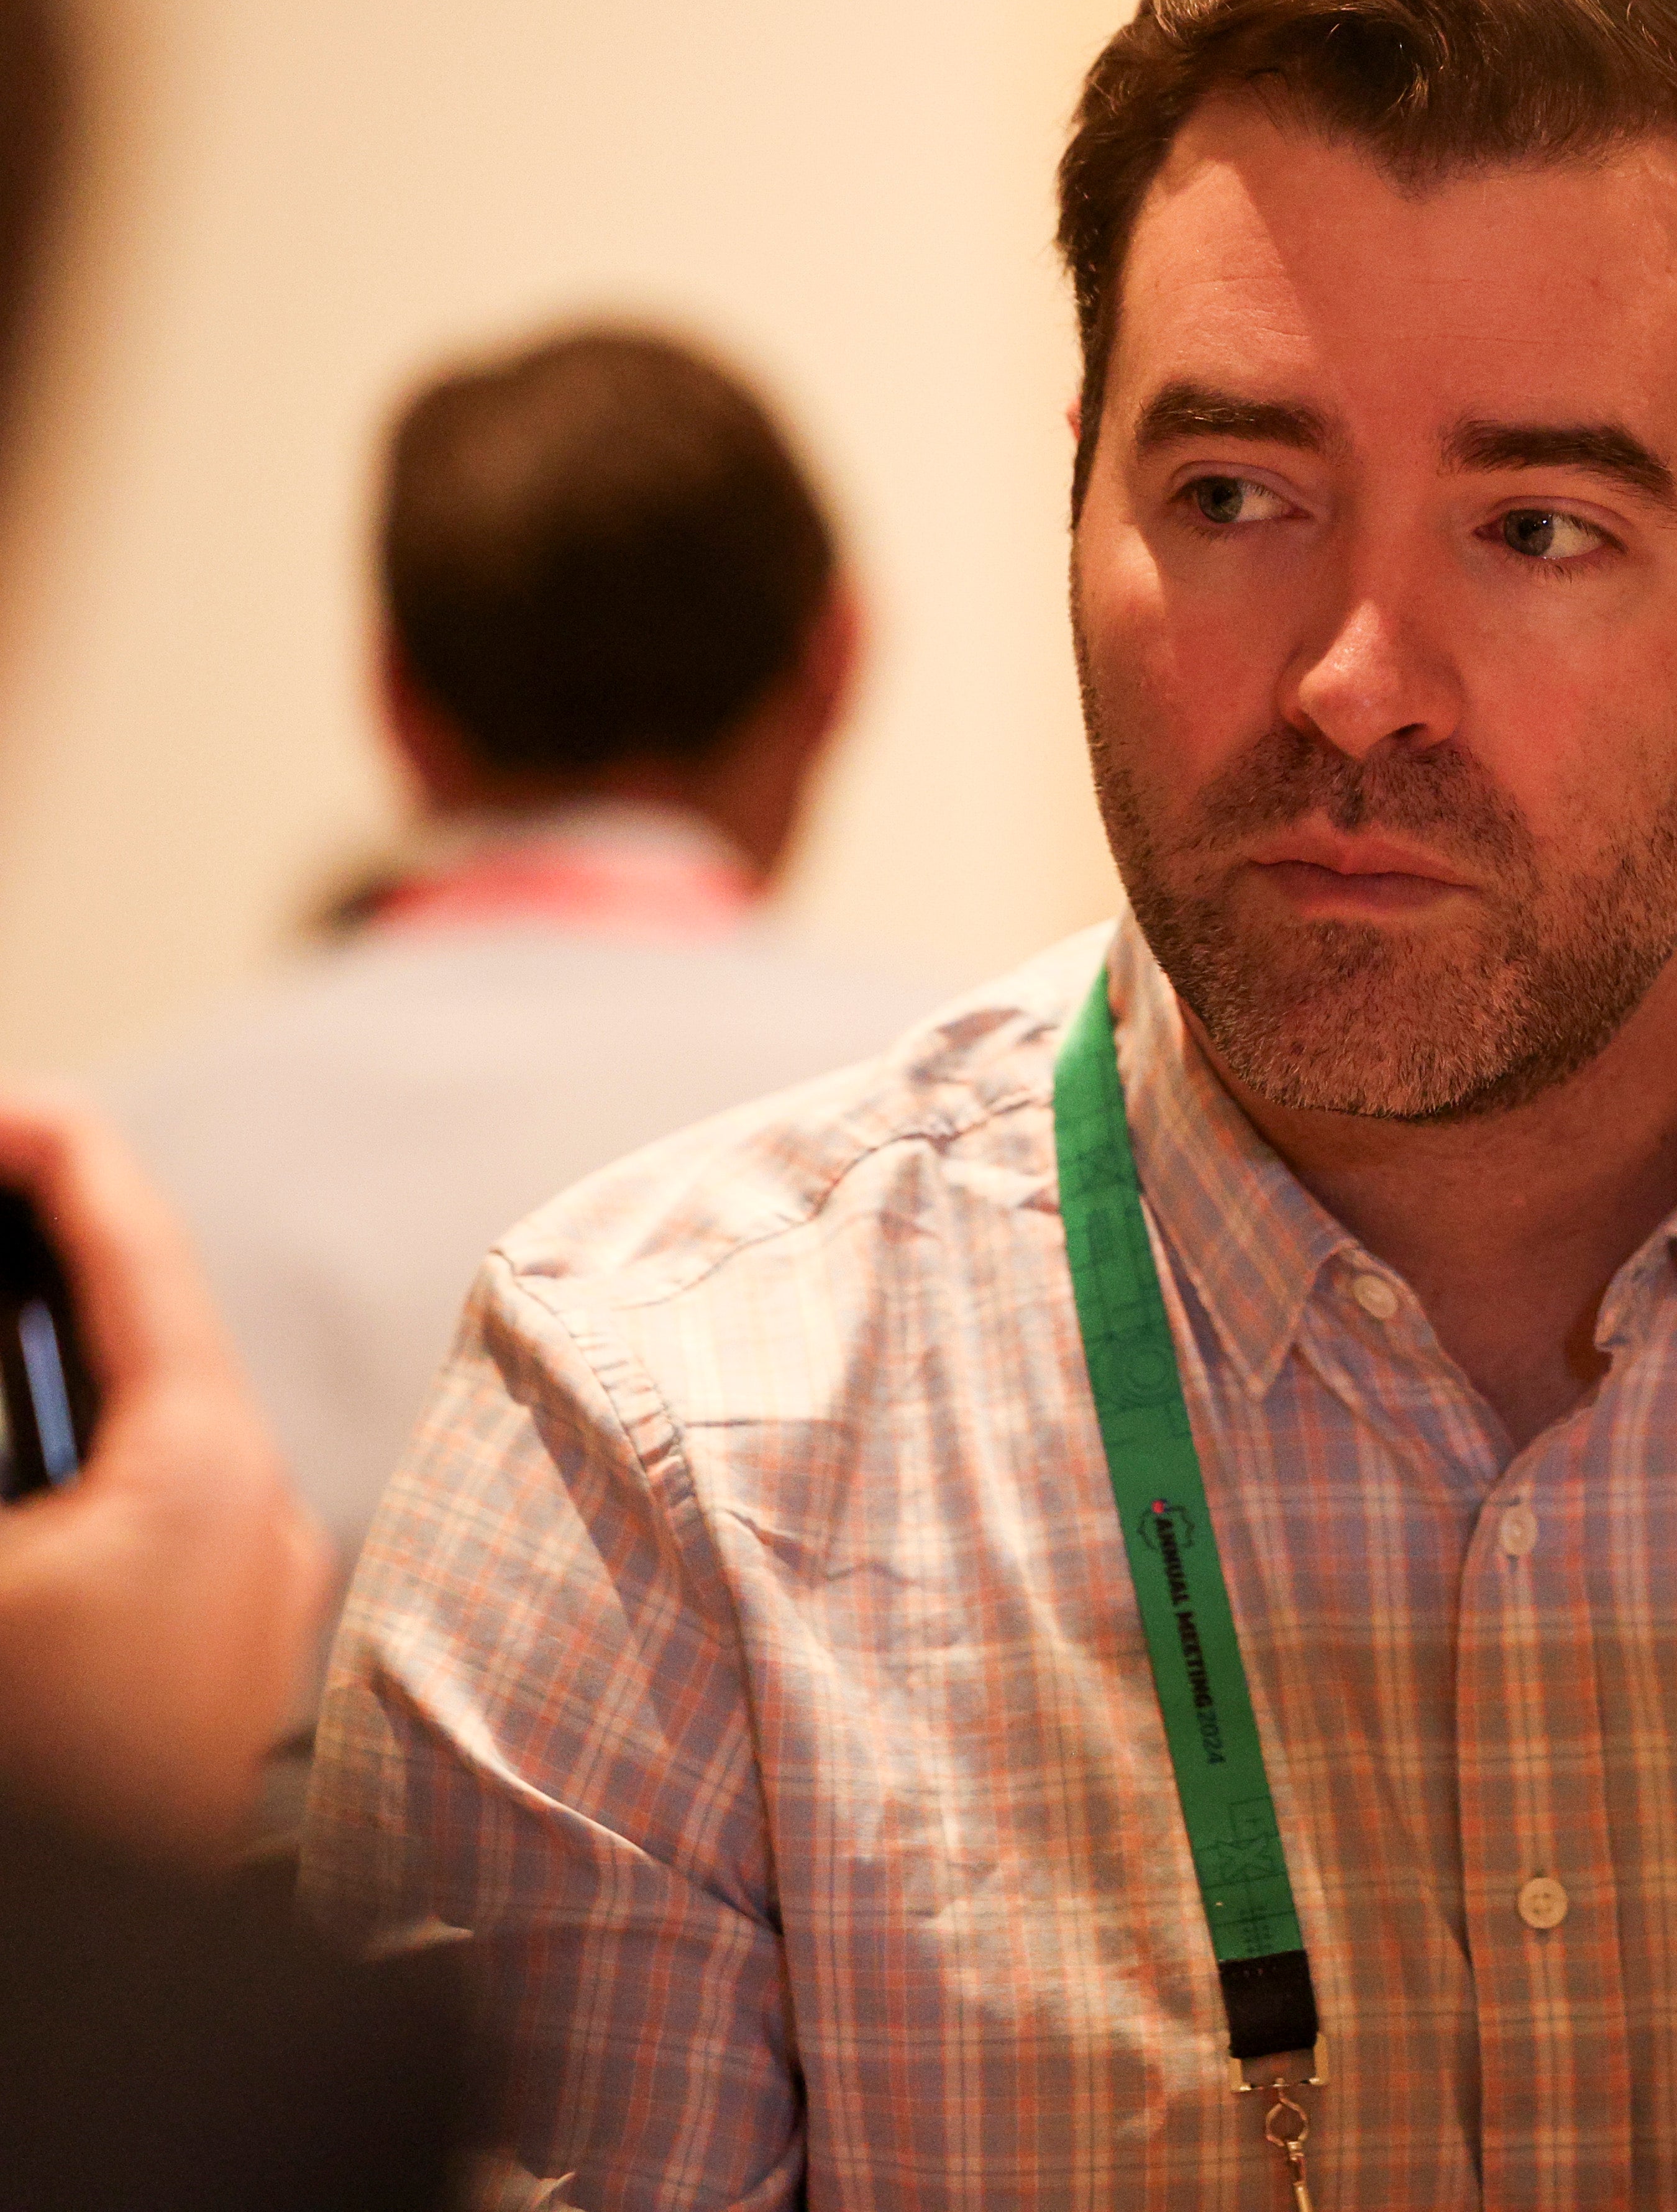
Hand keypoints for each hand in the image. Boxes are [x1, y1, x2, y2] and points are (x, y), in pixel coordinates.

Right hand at [0, 1084, 324, 1859]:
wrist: (138, 1968)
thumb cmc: (61, 1755)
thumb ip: (8, 1433)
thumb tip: (26, 1417)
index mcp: (201, 1464)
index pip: (131, 1250)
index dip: (57, 1158)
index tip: (11, 1106)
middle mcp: (252, 1516)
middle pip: (137, 1340)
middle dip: (43, 1277)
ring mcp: (243, 1603)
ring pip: (138, 1438)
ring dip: (57, 1387)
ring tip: (12, 1306)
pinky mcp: (208, 1680)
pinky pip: (137, 1531)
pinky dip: (70, 1480)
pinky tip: (30, 1468)